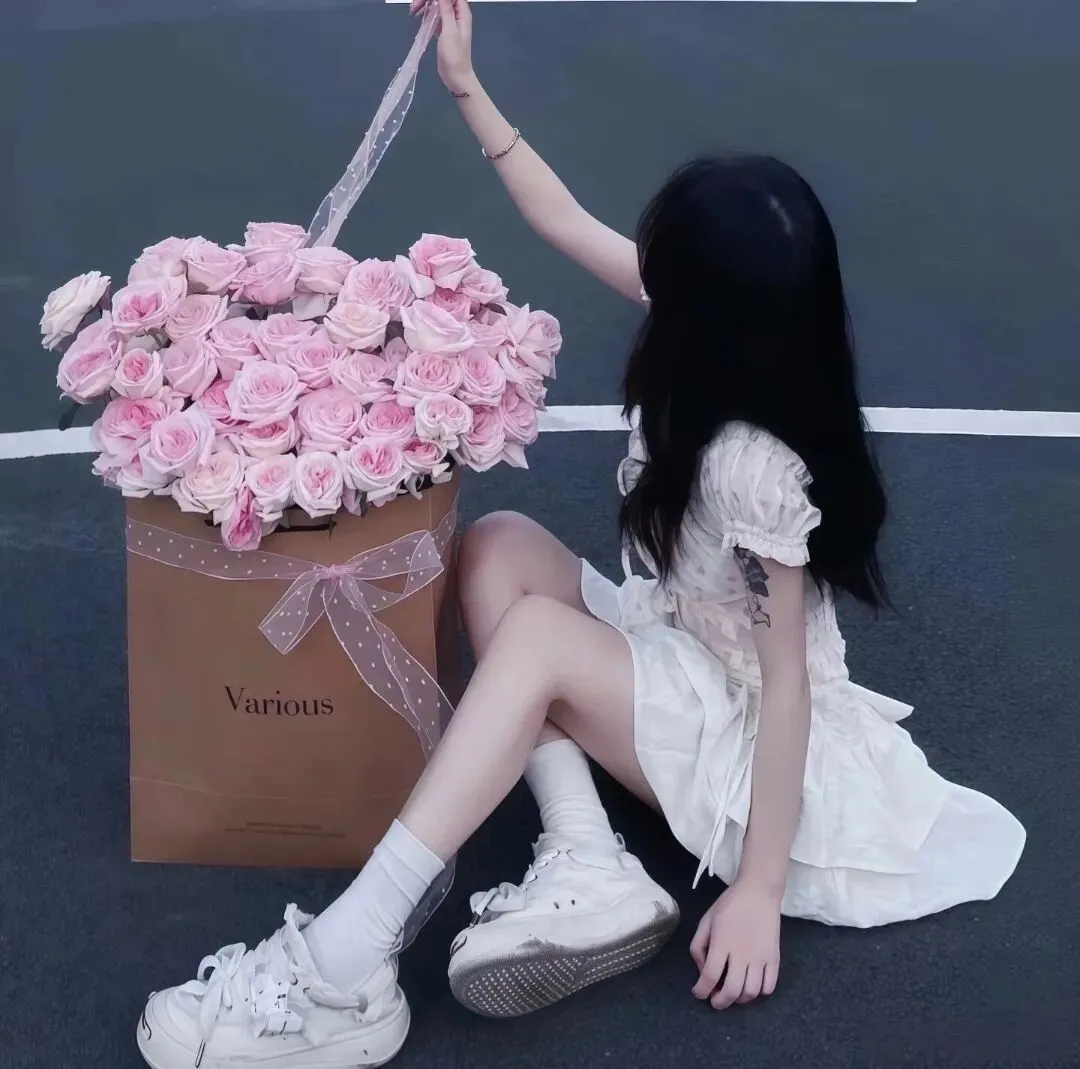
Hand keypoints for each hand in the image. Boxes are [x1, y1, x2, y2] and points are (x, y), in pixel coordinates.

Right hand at [410, 0, 474, 94]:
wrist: (455, 76)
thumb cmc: (455, 56)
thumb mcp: (449, 29)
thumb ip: (446, 9)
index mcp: (462, 13)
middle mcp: (457, 15)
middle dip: (427, 0)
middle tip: (414, 6)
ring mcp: (450, 23)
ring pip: (436, 6)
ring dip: (424, 6)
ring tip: (413, 11)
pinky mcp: (443, 30)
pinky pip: (434, 16)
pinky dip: (426, 15)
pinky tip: (418, 17)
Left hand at [690, 881, 780, 1008]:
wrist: (759, 892)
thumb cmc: (730, 905)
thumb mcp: (706, 920)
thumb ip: (699, 946)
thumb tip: (702, 970)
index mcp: (722, 942)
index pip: (709, 976)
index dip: (701, 990)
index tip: (698, 993)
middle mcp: (742, 953)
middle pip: (731, 990)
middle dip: (720, 1002)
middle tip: (715, 1000)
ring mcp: (761, 957)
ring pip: (751, 992)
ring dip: (739, 999)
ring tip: (732, 992)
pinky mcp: (775, 958)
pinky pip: (769, 986)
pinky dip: (759, 992)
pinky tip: (751, 985)